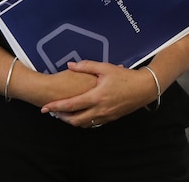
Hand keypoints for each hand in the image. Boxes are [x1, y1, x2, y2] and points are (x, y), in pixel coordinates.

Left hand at [40, 60, 156, 127]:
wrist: (143, 88)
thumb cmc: (125, 77)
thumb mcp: (105, 68)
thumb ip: (86, 66)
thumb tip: (70, 65)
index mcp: (96, 96)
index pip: (71, 105)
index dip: (56, 107)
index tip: (45, 107)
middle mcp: (100, 109)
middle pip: (75, 119)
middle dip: (61, 117)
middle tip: (52, 112)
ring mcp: (105, 116)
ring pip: (84, 124)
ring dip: (72, 120)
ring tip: (63, 113)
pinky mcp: (110, 118)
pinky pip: (93, 123)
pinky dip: (83, 121)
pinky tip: (80, 114)